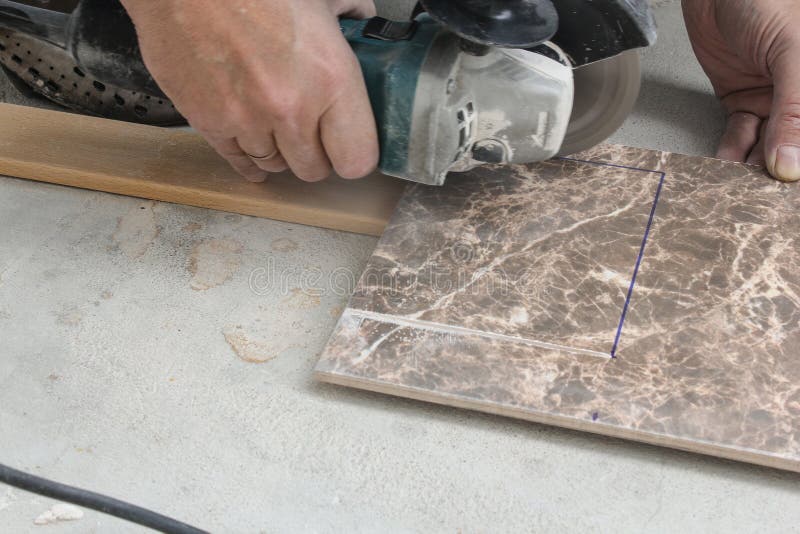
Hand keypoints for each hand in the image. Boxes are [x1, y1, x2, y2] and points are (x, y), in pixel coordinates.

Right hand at [120, 0, 378, 181]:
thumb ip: (350, 14)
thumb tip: (361, 24)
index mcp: (330, 78)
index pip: (357, 159)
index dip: (356, 154)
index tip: (351, 143)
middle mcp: (291, 109)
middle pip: (314, 170)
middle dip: (317, 154)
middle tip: (314, 131)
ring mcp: (247, 120)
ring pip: (276, 166)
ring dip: (281, 151)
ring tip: (279, 125)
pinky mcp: (208, 122)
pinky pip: (237, 160)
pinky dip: (247, 154)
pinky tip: (253, 142)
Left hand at [682, 0, 799, 180]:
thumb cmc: (765, 1)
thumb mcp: (791, 52)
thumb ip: (795, 110)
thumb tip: (791, 164)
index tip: (791, 187)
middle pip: (796, 142)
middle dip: (782, 169)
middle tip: (765, 198)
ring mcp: (774, 98)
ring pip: (768, 143)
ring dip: (754, 165)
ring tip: (742, 187)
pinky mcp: (742, 99)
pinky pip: (740, 133)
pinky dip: (732, 150)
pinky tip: (727, 166)